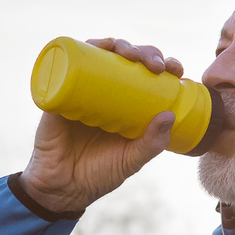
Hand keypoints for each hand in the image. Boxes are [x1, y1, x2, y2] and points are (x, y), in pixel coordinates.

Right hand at [18, 38, 183, 216]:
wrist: (62, 189)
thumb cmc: (99, 174)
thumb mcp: (131, 160)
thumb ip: (151, 144)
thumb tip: (170, 114)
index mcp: (125, 102)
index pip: (146, 73)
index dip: (162, 63)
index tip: (175, 69)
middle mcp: (103, 90)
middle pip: (125, 58)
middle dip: (145, 52)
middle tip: (156, 66)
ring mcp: (80, 89)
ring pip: (98, 53)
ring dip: (116, 44)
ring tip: (130, 55)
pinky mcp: (59, 93)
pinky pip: (65, 64)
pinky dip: (79, 49)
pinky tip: (95, 45)